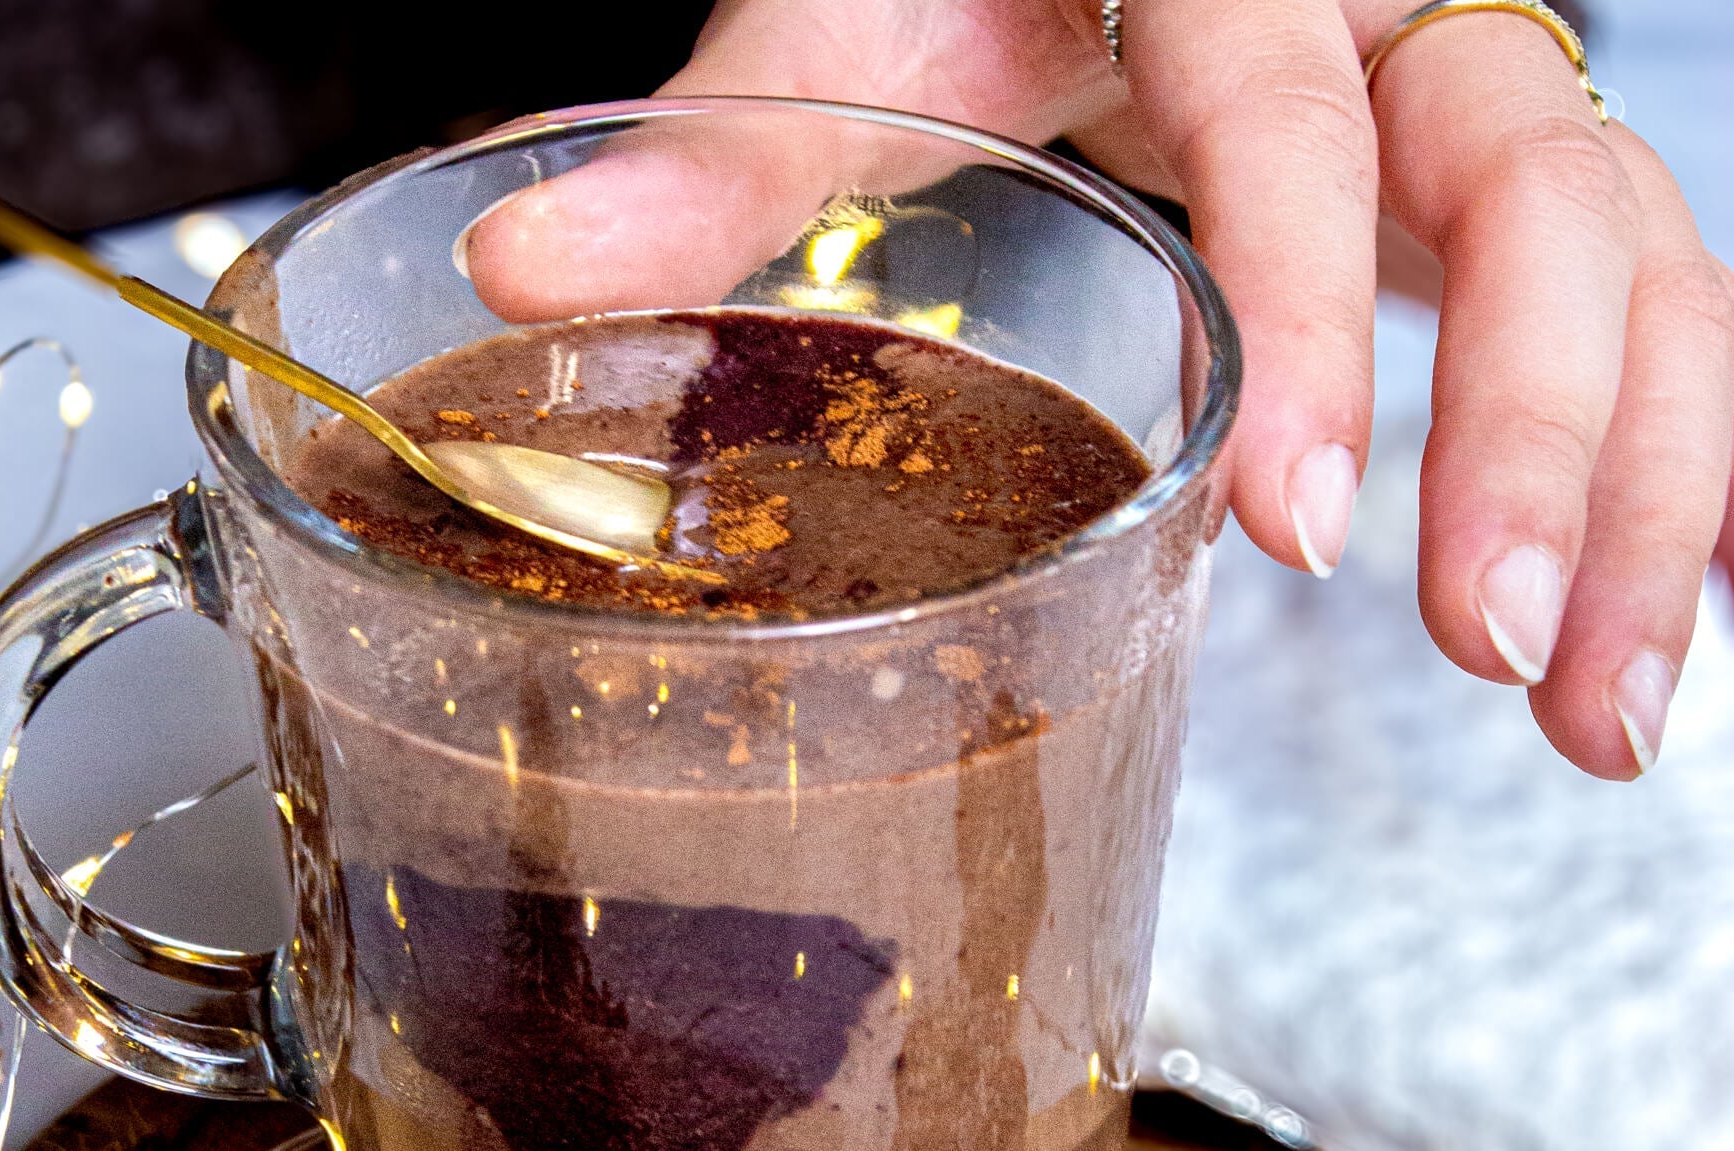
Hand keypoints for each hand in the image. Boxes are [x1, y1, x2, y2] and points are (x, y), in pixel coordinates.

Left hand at [463, 0, 1733, 780]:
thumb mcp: (854, 40)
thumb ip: (722, 154)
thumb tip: (526, 267)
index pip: (1289, 112)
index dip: (1307, 305)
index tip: (1295, 519)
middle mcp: (1376, 15)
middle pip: (1542, 187)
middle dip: (1548, 429)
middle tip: (1498, 641)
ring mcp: (1458, 98)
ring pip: (1642, 259)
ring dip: (1651, 491)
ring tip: (1600, 710)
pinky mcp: (1496, 188)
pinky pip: (1650, 303)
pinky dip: (1670, 464)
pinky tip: (1658, 618)